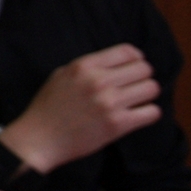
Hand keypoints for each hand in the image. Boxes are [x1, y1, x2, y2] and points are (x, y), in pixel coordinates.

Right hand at [0, 44, 160, 173]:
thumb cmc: (48, 108)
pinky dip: (148, 113)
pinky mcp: (117, 124)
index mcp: (84, 66)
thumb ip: (87, 67)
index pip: (128, 52)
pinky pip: (152, 112)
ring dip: (146, 95)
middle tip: (134, 87)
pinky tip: (136, 116)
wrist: (39, 139)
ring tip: (136, 101)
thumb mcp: (60, 75)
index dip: (136, 59)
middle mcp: (98, 81)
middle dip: (142, 77)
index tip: (134, 67)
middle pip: (144, 69)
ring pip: (152, 88)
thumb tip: (117, 64)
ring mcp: (109, 103)